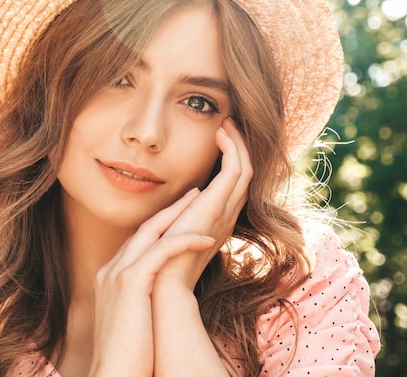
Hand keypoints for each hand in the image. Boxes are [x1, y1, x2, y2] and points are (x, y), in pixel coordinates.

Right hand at [89, 189, 216, 376]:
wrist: (113, 375)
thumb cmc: (128, 355)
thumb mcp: (132, 319)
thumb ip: (139, 300)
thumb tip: (156, 297)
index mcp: (110, 277)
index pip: (138, 240)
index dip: (162, 224)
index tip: (181, 212)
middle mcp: (109, 270)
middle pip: (144, 228)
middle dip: (172, 209)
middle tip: (195, 193)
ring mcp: (116, 274)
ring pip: (152, 231)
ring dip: (180, 214)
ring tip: (203, 201)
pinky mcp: (130, 282)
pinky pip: (161, 250)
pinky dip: (184, 240)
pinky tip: (207, 237)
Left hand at [154, 117, 252, 291]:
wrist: (163, 283)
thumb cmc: (161, 260)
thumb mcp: (172, 230)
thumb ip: (180, 213)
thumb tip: (188, 195)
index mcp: (217, 219)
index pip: (233, 183)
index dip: (231, 158)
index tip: (219, 137)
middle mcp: (226, 214)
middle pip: (244, 173)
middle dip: (239, 146)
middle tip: (227, 124)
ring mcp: (225, 211)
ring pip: (244, 168)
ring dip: (237, 143)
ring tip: (226, 124)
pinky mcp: (217, 206)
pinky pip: (235, 170)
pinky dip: (231, 149)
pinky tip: (219, 134)